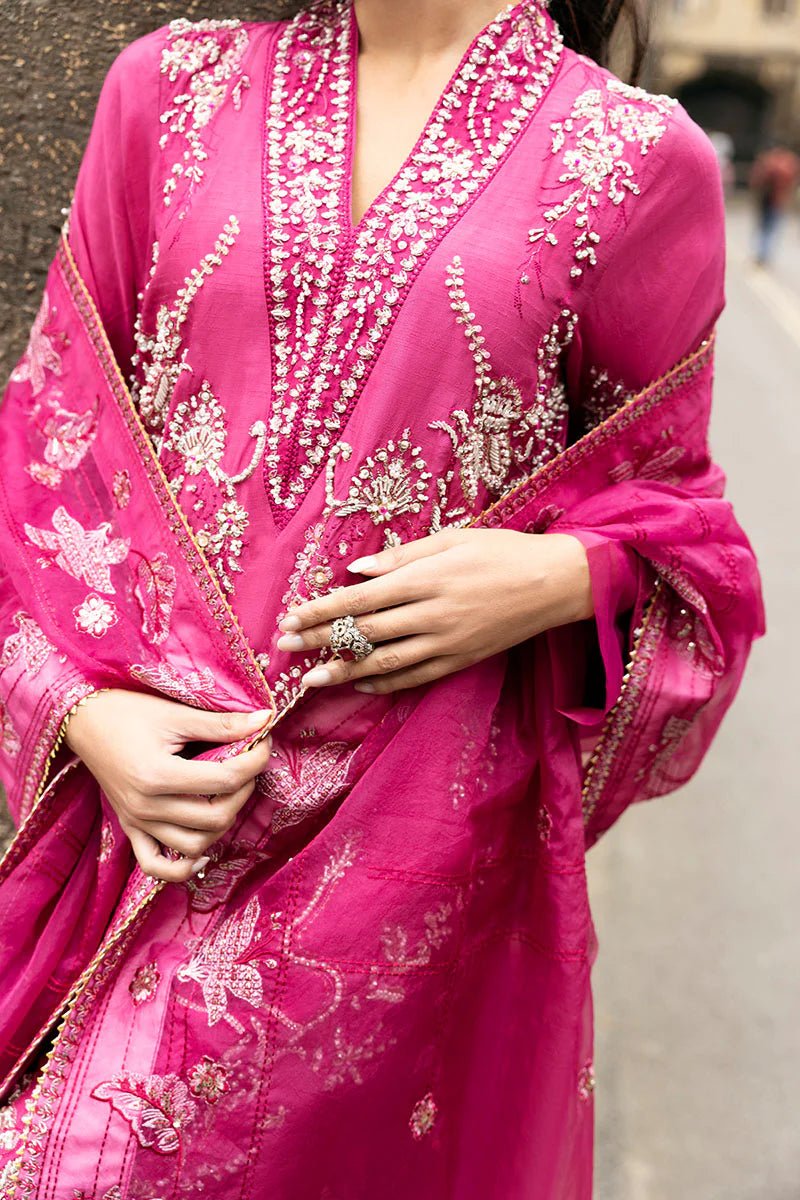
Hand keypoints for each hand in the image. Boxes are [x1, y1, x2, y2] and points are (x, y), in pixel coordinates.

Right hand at [65, 690, 272, 881]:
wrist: (83, 720)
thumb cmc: (128, 711)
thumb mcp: (176, 713)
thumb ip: (221, 724)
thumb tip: (264, 720)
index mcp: (157, 776)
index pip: (225, 780)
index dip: (255, 761)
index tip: (263, 742)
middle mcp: (146, 807)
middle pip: (216, 817)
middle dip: (244, 791)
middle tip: (248, 765)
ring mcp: (137, 822)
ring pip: (195, 844)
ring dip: (222, 822)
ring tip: (229, 793)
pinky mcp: (130, 828)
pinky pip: (156, 866)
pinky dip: (183, 866)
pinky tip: (202, 849)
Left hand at [276, 529, 592, 693]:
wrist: (555, 583)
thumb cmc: (502, 551)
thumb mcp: (452, 538)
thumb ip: (401, 555)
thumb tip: (356, 571)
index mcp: (425, 578)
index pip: (360, 600)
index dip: (322, 611)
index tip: (291, 618)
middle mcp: (431, 614)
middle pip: (364, 632)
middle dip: (320, 641)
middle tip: (285, 649)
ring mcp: (446, 642)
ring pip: (385, 662)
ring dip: (345, 672)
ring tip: (313, 680)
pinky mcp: (461, 659)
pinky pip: (416, 677)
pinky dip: (386, 683)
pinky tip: (363, 685)